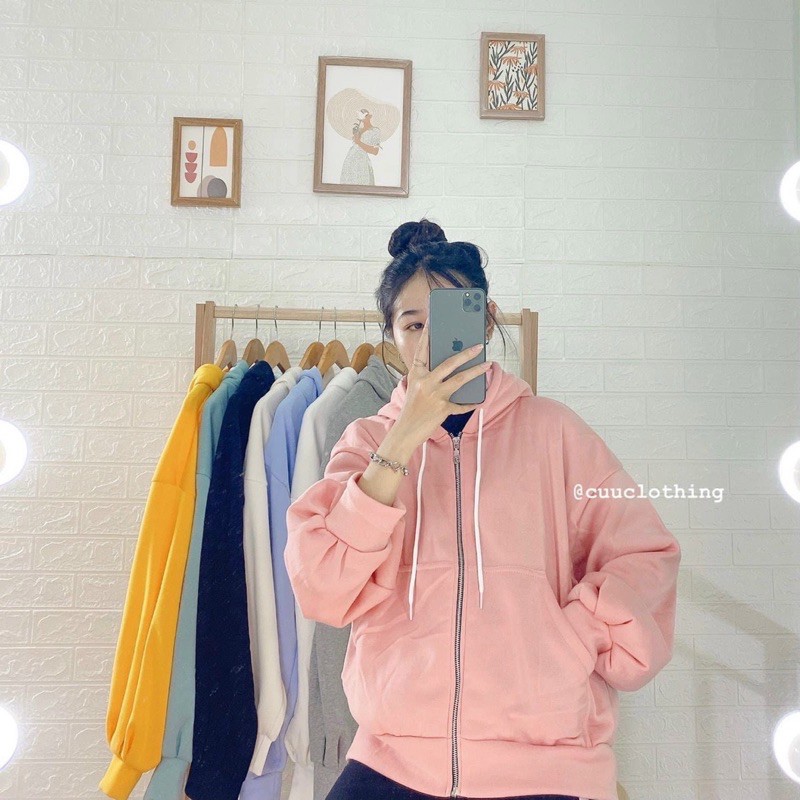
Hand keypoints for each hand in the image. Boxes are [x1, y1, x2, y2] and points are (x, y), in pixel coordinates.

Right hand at [394, 317, 489, 449]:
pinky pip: (461, 404)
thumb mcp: (415, 389)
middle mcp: (425, 382)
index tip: (433, 320)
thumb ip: (429, 377)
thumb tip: (450, 368)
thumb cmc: (411, 409)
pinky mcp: (442, 409)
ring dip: (476, 371)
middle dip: (466, 353)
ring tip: (488, 365)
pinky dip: (471, 403)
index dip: (427, 335)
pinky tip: (481, 400)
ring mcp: (434, 395)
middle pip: (449, 363)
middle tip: (479, 346)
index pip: (422, 351)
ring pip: (460, 379)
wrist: (405, 432)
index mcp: (416, 374)